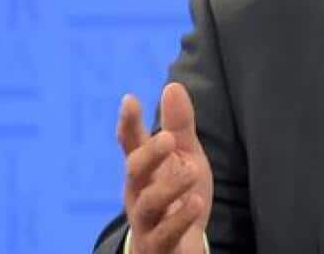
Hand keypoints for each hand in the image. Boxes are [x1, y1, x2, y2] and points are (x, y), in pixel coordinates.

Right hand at [117, 83, 213, 253]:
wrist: (180, 248)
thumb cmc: (179, 197)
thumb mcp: (185, 157)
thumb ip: (179, 126)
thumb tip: (172, 85)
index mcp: (145, 169)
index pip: (131, 143)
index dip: (128, 123)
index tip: (130, 99)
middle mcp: (139, 192)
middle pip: (134, 171)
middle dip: (149, 153)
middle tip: (169, 138)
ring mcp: (146, 221)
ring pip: (148, 204)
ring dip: (169, 186)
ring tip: (193, 170)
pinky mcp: (158, 245)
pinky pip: (164, 234)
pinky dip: (179, 219)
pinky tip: (194, 203)